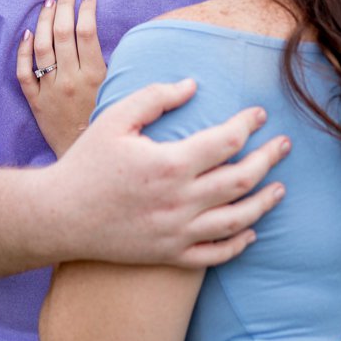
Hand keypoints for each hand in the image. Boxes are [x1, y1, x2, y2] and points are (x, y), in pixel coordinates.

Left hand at [15, 0, 104, 155]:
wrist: (87, 158)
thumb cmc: (107, 123)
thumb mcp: (118, 93)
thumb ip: (113, 68)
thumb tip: (113, 39)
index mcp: (94, 76)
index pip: (87, 33)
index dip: (86, 10)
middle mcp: (70, 80)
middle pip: (63, 33)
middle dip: (65, 6)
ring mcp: (49, 89)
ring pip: (42, 47)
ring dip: (45, 20)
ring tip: (49, 2)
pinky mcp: (35, 101)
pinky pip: (24, 72)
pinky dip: (23, 51)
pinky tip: (28, 33)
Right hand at [40, 77, 292, 267]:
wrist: (57, 216)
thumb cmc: (86, 163)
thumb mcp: (115, 118)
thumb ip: (156, 97)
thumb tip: (194, 85)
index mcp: (169, 163)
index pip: (226, 140)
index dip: (249, 124)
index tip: (259, 114)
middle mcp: (179, 201)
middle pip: (242, 179)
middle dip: (269, 158)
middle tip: (284, 145)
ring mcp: (177, 232)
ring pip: (237, 220)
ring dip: (264, 203)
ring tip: (280, 188)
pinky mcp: (169, 255)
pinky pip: (215, 255)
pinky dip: (238, 244)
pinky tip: (251, 231)